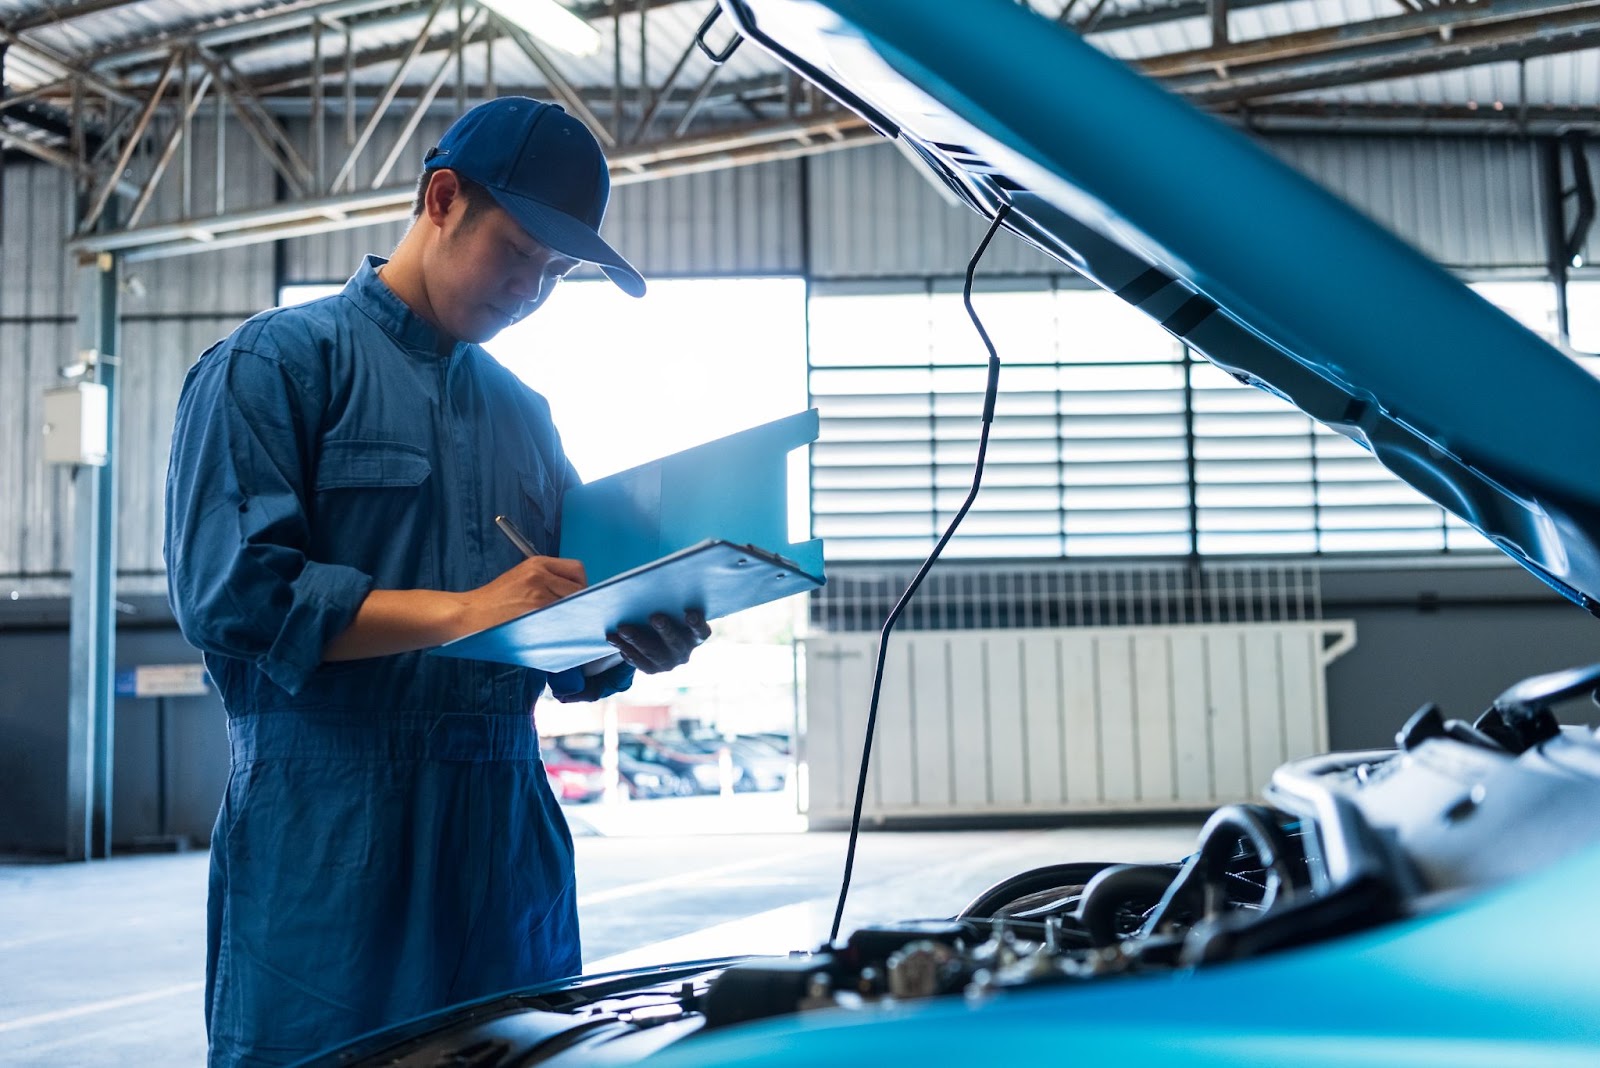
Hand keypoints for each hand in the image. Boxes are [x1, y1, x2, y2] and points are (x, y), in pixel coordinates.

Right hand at [466, 555, 586, 631]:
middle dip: (579, 603)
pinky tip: (552, 629)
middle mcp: (540, 574)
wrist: (471, 613)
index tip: (576, 598)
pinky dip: (561, 625)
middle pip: (579, 588)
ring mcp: (539, 594)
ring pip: (573, 605)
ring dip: (570, 615)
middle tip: (569, 614)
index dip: (580, 586)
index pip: (576, 570)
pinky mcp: (535, 611)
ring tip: (557, 622)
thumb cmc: (496, 600)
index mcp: (538, 563)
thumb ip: (548, 580)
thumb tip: (577, 595)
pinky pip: (561, 619)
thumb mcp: (522, 578)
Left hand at [607, 609, 711, 673]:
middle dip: (665, 630)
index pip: (701, 632)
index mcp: (695, 637)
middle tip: (655, 617)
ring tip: (623, 628)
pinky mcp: (652, 670)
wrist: (657, 639)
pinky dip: (624, 649)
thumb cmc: (668, 616)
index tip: (690, 613)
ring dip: (637, 640)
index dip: (697, 624)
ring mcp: (668, 664)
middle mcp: (684, 653)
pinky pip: (637, 661)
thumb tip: (651, 586)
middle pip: (675, 643)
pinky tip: (614, 638)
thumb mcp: (673, 611)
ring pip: (653, 654)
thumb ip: (669, 604)